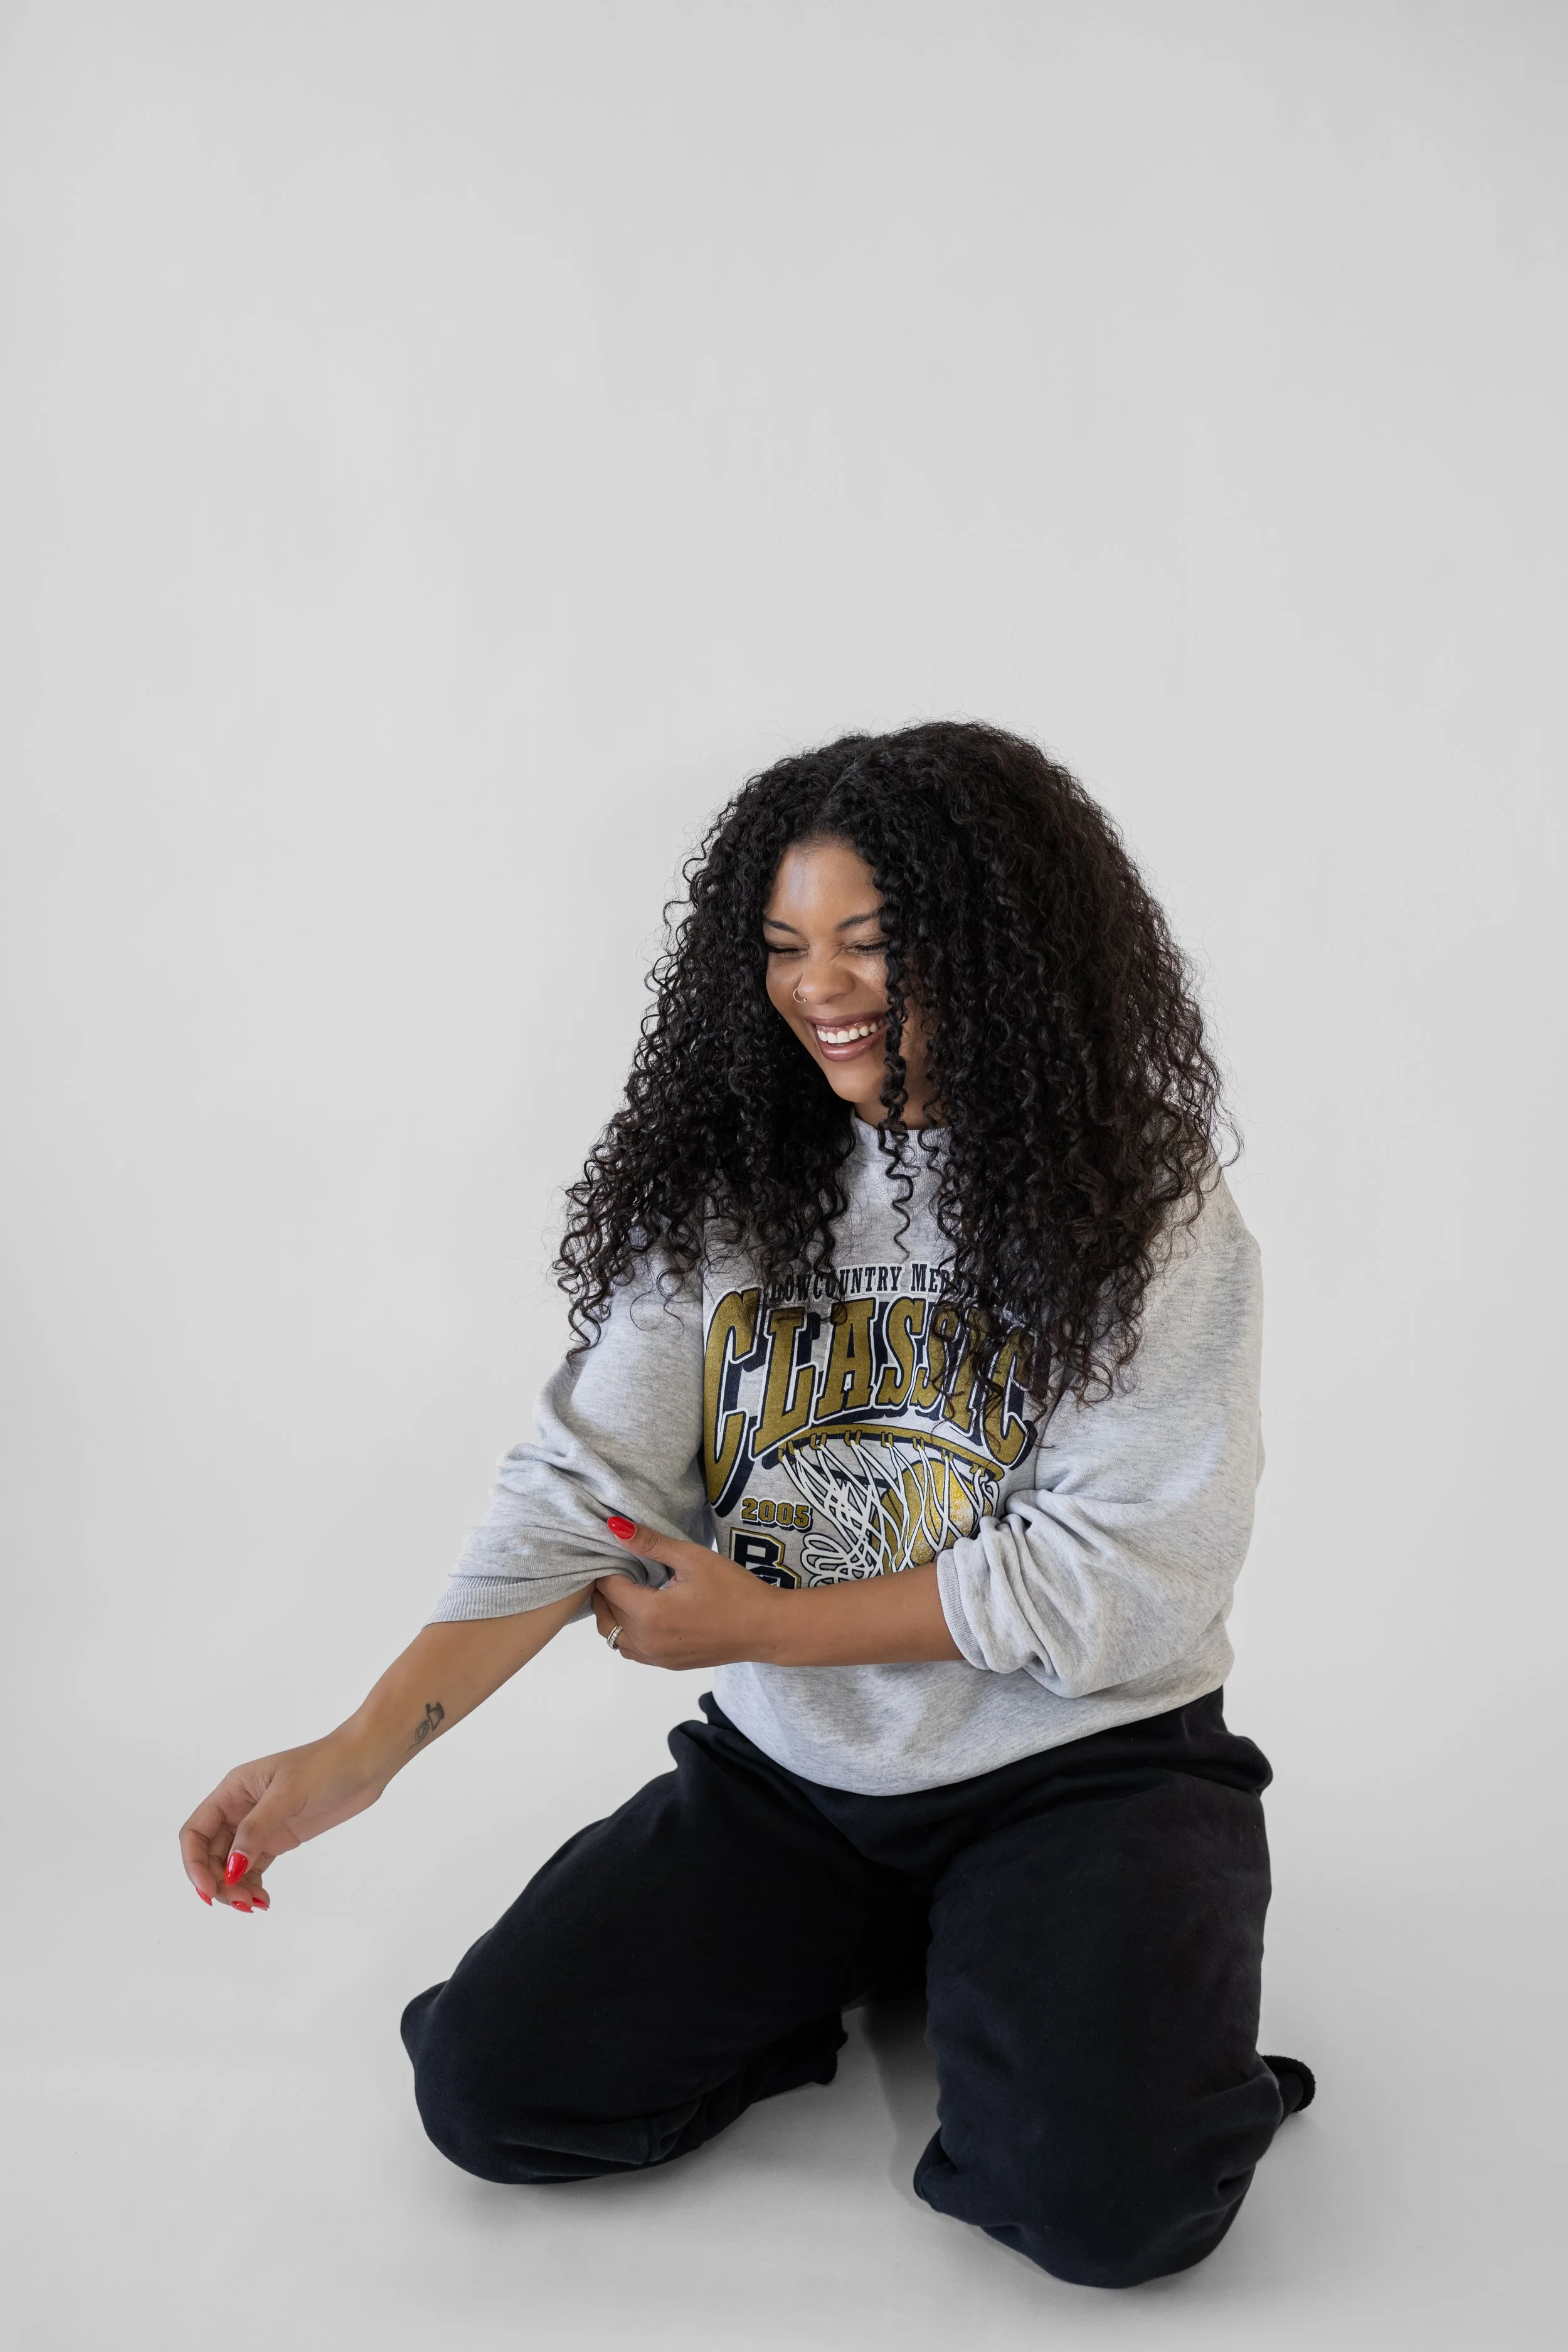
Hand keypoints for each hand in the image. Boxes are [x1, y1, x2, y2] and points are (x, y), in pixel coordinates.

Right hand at [179, 1732, 386, 1911]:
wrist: (365, 1762)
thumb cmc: (326, 1766)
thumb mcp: (287, 1794)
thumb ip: (256, 1830)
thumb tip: (232, 1867)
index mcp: (232, 1791)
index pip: (195, 1832)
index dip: (194, 1863)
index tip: (208, 1889)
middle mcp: (240, 1809)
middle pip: (210, 1854)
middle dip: (217, 1882)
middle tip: (239, 1903)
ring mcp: (260, 1825)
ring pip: (231, 1865)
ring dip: (235, 1888)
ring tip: (253, 1905)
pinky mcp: (279, 1838)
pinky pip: (253, 1868)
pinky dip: (252, 1886)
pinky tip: (264, 1900)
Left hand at [592, 1518, 786, 1668]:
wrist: (765, 1628)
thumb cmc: (733, 1589)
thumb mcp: (692, 1558)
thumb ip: (651, 1544)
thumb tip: (614, 1527)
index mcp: (649, 1613)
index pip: (608, 1588)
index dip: (608, 1567)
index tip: (619, 1553)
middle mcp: (645, 1641)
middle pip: (605, 1615)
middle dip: (605, 1590)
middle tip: (621, 1568)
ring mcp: (656, 1658)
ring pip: (613, 1637)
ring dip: (612, 1614)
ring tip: (629, 1590)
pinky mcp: (667, 1665)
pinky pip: (632, 1650)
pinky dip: (627, 1632)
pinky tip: (644, 1613)